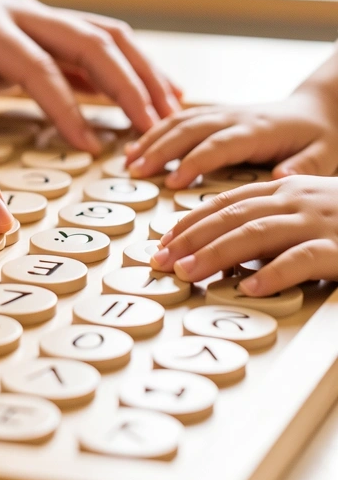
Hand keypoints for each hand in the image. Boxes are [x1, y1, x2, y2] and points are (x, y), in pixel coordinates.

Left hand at [0, 0, 180, 154]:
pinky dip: (126, 70)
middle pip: (88, 38)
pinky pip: (92, 45)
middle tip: (157, 129)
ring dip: (140, 71)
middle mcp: (13, 8)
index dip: (66, 106)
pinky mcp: (36, 30)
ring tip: (172, 113)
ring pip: (102, 35)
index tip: (91, 148)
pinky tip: (153, 97)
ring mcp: (29, 15)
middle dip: (128, 83)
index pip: (37, 64)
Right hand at [125, 84, 337, 188]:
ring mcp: (222, 113)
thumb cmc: (320, 137)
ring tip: (129, 161)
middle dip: (160, 149)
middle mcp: (234, 117)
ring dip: (151, 139)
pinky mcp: (214, 115)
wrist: (316, 110)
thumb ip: (305, 166)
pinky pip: (179, 119)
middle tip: (136, 171)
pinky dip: (155, 131)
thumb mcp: (325, 154)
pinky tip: (137, 146)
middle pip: (189, 129)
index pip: (219, 145)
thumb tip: (282, 178)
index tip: (173, 181)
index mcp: (258, 130)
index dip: (195, 162)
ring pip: (179, 121)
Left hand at [150, 176, 337, 294]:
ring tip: (187, 273)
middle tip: (159, 260)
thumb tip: (231, 248)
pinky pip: (301, 260)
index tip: (163, 240)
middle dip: (189, 237)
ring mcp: (319, 222)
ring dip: (215, 254)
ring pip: (255, 234)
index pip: (227, 201)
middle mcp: (298, 200)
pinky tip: (248, 290)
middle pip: (231, 216)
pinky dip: (271, 274)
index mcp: (288, 188)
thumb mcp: (311, 209)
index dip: (191, 220)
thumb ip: (275, 219)